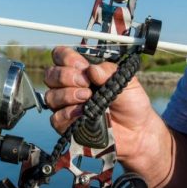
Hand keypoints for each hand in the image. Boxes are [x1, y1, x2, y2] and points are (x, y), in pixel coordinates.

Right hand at [44, 46, 159, 164]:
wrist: (136, 130)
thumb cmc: (130, 104)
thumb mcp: (125, 81)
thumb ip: (108, 72)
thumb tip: (91, 69)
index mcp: (82, 71)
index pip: (60, 57)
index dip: (67, 58)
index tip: (83, 66)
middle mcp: (70, 87)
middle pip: (50, 75)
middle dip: (66, 76)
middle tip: (86, 83)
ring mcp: (66, 106)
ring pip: (51, 96)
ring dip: (67, 94)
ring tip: (87, 97)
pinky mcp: (67, 125)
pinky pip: (55, 118)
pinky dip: (67, 114)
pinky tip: (82, 113)